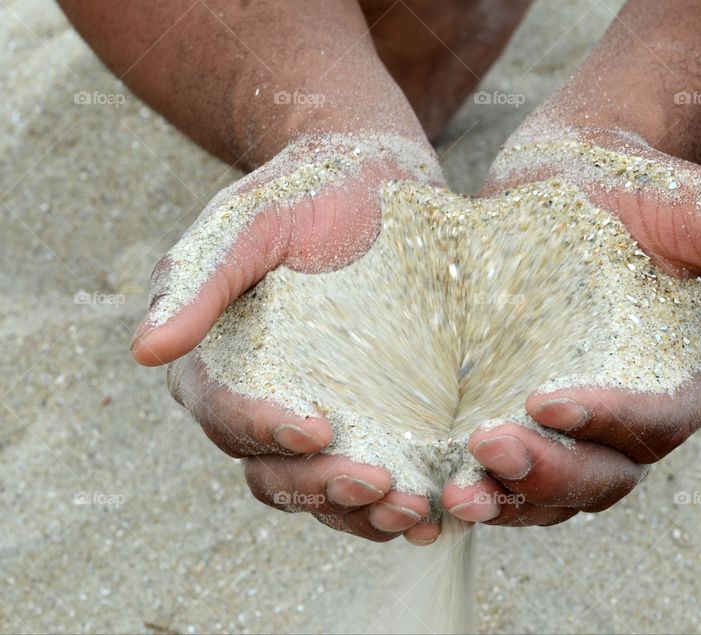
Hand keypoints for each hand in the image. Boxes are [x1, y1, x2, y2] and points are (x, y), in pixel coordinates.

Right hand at [132, 132, 446, 543]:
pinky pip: (370, 476)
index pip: (225, 413)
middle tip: (376, 484)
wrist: (372, 181)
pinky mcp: (368, 420)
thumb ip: (202, 282)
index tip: (317, 426)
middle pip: (271, 470)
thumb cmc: (304, 193)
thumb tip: (144, 352)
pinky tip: (434, 506)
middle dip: (320, 485)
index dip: (264, 428)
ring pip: (320, 488)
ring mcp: (316, 416)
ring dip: (360, 511)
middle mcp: (260, 403)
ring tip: (413, 510)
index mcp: (216, 363)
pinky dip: (393, 501)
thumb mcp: (253, 223)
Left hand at [441, 126, 700, 525]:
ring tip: (458, 492)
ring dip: (511, 498)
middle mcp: (640, 411)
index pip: (666, 419)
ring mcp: (582, 421)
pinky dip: (485, 486)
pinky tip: (440, 484)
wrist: (574, 171)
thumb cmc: (647, 185)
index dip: (613, 419)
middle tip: (488, 445)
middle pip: (610, 472)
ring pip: (560, 488)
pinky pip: (514, 470)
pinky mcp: (527, 413)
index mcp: (694, 374)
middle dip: (551, 471)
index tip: (547, 399)